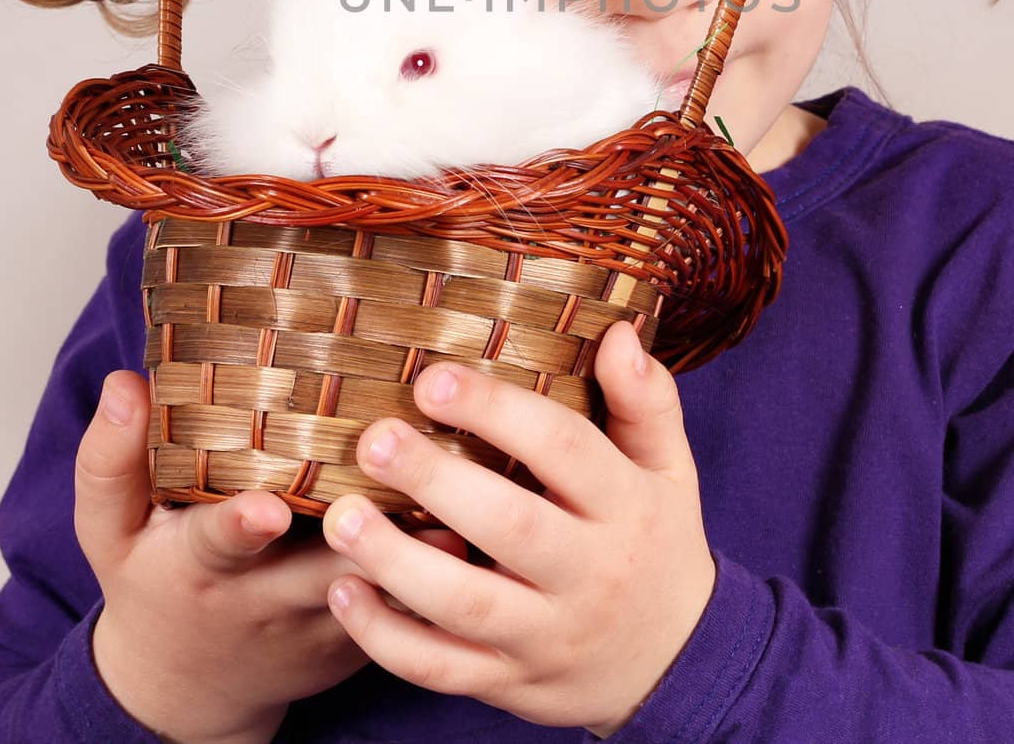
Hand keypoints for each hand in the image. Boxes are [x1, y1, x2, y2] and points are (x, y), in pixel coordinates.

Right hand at [75, 369, 469, 743]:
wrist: (192, 690)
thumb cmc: (153, 583)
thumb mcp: (109, 530)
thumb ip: (110, 459)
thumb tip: (126, 381)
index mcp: (202, 568)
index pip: (222, 546)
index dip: (245, 527)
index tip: (270, 508)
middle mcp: (269, 600)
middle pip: (327, 562)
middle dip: (370, 522)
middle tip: (415, 465)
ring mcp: (327, 623)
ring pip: (386, 580)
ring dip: (428, 538)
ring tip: (474, 475)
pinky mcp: (369, 634)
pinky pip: (414, 595)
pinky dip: (448, 555)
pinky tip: (492, 499)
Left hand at [318, 322, 716, 737]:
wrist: (672, 663)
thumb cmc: (655, 541)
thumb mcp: (669, 468)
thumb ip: (645, 400)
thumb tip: (616, 334)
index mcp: (625, 506)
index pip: (564, 449)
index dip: (499, 411)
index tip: (434, 379)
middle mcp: (588, 572)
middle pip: (511, 527)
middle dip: (436, 482)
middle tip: (374, 440)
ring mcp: (546, 635)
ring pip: (467, 605)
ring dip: (396, 563)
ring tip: (341, 518)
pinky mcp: (509, 681)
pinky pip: (442, 669)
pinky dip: (386, 639)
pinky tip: (343, 591)